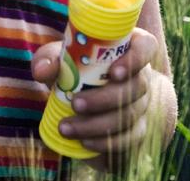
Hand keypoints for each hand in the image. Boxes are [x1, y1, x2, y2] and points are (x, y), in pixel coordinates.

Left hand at [30, 28, 165, 158]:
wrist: (81, 96)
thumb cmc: (74, 69)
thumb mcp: (60, 59)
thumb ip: (50, 59)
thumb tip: (43, 70)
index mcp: (128, 49)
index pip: (146, 46)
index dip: (136, 58)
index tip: (114, 72)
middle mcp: (140, 76)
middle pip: (136, 87)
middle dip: (104, 98)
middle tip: (76, 104)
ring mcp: (141, 104)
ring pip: (129, 115)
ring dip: (97, 124)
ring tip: (66, 127)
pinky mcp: (136, 129)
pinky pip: (129, 138)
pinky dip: (106, 142)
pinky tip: (84, 142)